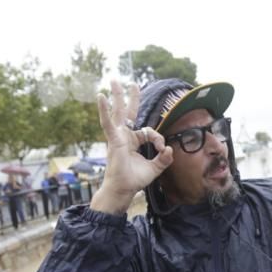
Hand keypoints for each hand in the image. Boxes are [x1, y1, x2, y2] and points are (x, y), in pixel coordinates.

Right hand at [89, 80, 173, 213]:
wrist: (123, 190)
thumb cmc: (134, 180)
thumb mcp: (154, 168)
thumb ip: (164, 159)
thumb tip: (170, 149)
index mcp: (133, 141)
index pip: (149, 132)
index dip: (158, 138)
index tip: (162, 149)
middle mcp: (124, 136)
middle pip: (128, 113)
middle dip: (130, 98)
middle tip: (133, 83)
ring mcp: (118, 136)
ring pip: (118, 112)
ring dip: (116, 96)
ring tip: (114, 81)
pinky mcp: (114, 140)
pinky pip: (108, 122)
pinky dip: (104, 110)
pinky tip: (101, 97)